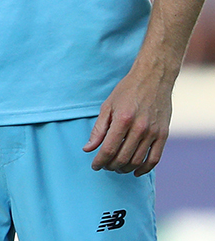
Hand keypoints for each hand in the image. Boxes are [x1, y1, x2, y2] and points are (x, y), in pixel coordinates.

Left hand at [83, 60, 175, 175]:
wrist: (153, 79)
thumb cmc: (127, 91)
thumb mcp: (107, 106)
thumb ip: (98, 129)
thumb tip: (88, 149)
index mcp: (123, 120)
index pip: (109, 149)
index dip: (100, 161)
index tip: (95, 165)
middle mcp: (139, 128)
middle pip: (123, 157)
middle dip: (111, 166)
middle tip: (105, 166)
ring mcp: (154, 132)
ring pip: (138, 160)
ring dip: (125, 168)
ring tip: (117, 168)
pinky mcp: (164, 135)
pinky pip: (155, 159)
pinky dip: (145, 169)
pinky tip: (135, 171)